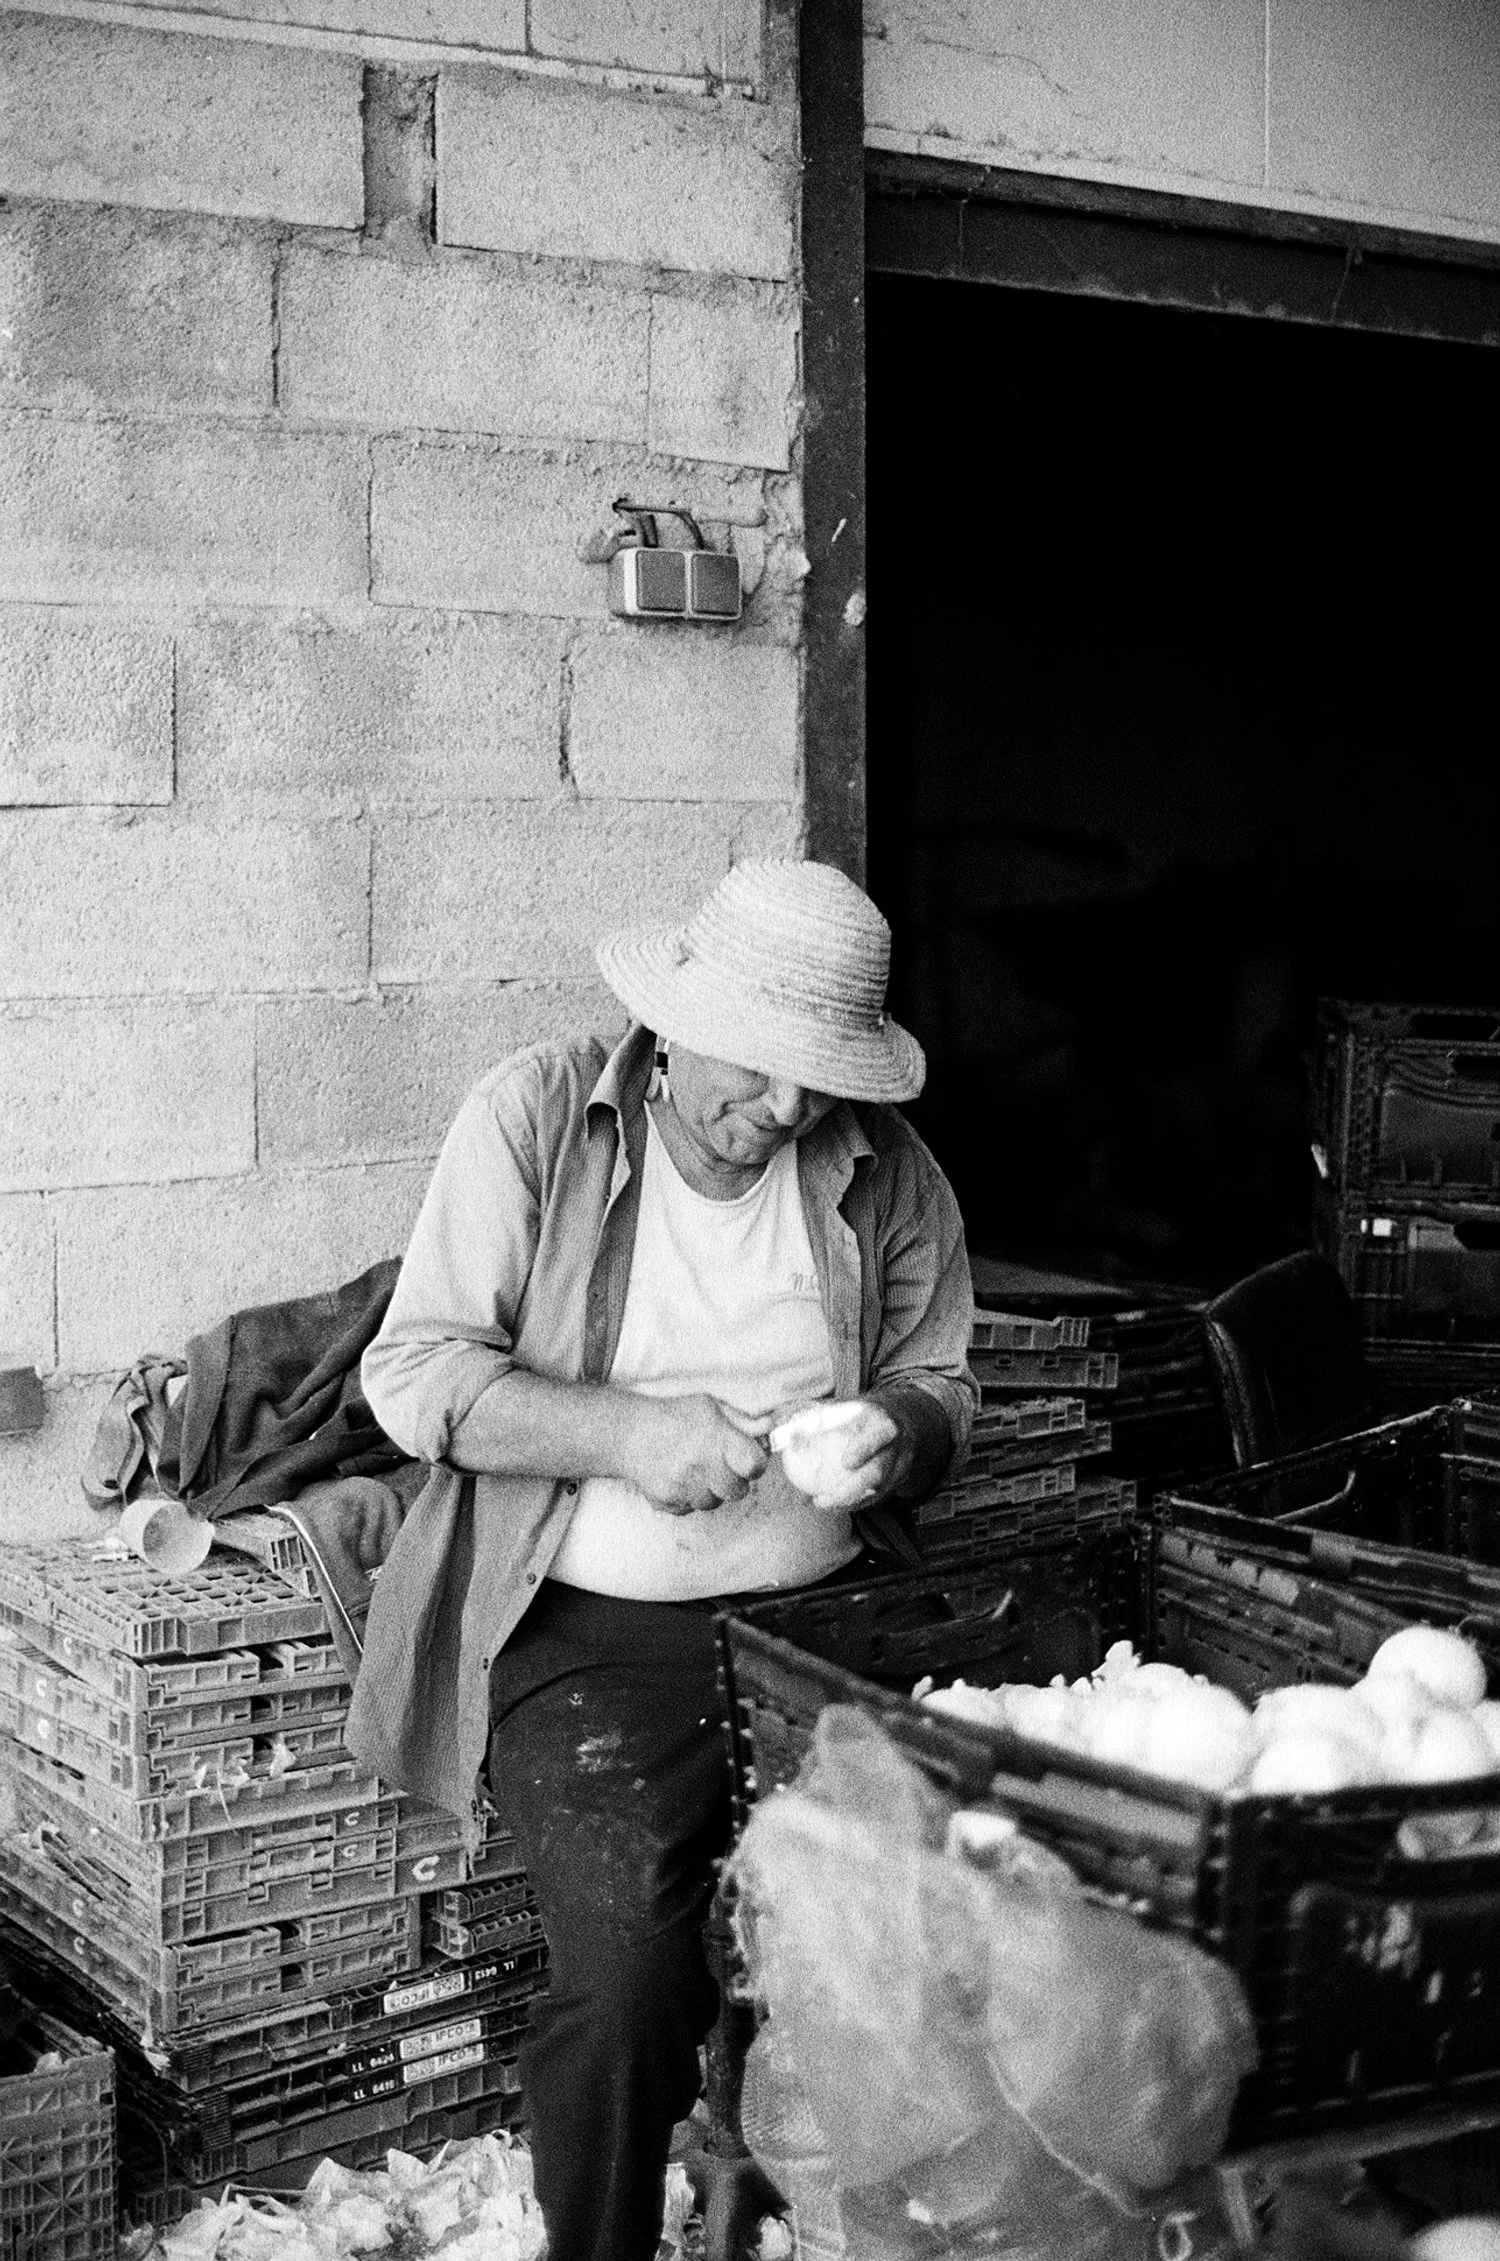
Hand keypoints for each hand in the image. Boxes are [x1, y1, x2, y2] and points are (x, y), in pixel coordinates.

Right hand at [623, 1395, 770, 1515]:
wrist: (628, 1434)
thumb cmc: (673, 1417)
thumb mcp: (711, 1407)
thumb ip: (743, 1422)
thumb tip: (770, 1429)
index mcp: (714, 1439)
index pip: (753, 1465)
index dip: (756, 1464)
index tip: (749, 1459)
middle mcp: (698, 1466)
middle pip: (738, 1491)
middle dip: (735, 1479)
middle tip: (721, 1464)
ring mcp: (681, 1488)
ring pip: (714, 1503)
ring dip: (712, 1490)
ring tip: (697, 1468)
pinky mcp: (667, 1503)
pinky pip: (691, 1509)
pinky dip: (690, 1497)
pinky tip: (680, 1477)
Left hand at [799, 1400, 915, 1511]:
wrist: (900, 1421)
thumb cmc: (861, 1413)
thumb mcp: (843, 1404)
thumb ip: (811, 1412)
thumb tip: (777, 1421)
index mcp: (884, 1422)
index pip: (881, 1434)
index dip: (866, 1447)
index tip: (846, 1461)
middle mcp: (896, 1446)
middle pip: (879, 1471)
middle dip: (852, 1488)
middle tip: (821, 1498)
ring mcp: (898, 1468)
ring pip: (877, 1491)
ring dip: (849, 1501)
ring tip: (820, 1503)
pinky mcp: (896, 1483)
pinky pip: (876, 1498)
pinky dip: (855, 1504)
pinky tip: (833, 1505)